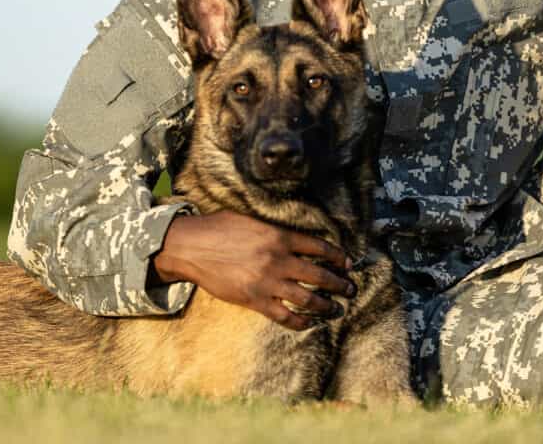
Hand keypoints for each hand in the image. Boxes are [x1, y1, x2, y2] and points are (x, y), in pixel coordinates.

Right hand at [150, 210, 354, 330]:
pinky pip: (284, 316)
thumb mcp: (251, 220)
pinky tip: (309, 323)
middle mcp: (278, 259)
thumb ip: (274, 230)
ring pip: (307, 298)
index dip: (338, 257)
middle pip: (319, 274)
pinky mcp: (254, 300)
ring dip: (326, 305)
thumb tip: (294, 236)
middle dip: (340, 284)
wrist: (191, 246)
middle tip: (351, 289)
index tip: (349, 264)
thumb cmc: (218, 228)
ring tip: (337, 308)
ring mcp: (267, 282)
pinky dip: (300, 322)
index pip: (319, 248)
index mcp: (279, 236)